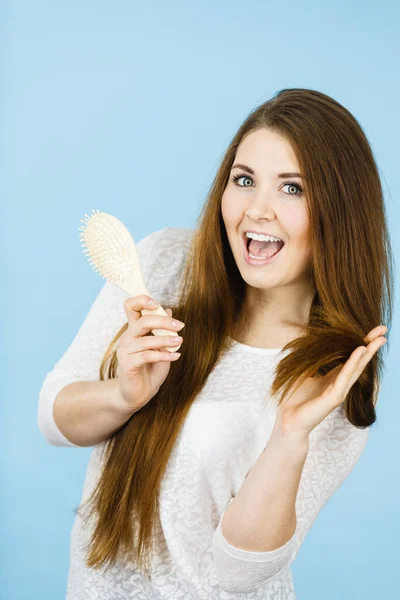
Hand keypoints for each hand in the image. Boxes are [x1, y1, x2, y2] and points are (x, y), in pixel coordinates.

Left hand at [273, 325, 387, 441]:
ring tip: (378, 339)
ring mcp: (339, 391)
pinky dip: (353, 362)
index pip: (352, 358)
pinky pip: (345, 376)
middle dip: (371, 345)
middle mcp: (340, 384)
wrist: (288, 420)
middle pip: (359, 361)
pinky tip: (360, 350)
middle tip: (383, 330)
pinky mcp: (334, 397)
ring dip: (367, 352)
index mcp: (334, 378)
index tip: (374, 330)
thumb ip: (311, 360)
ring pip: (357, 368)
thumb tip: (307, 340)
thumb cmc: (294, 398)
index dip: (362, 344)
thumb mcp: (303, 372)